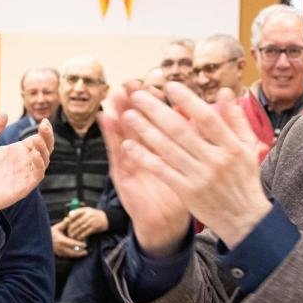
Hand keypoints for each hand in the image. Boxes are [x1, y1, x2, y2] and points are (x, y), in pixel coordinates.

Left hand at [0, 115, 53, 227]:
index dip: (44, 131)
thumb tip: (4, 114)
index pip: (37, 140)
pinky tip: (35, 155)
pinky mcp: (23, 187)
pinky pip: (37, 176)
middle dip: (48, 137)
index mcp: (16, 152)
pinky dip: (39, 165)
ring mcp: (24, 175)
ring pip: (44, 161)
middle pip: (44, 149)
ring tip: (38, 139)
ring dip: (44, 150)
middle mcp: (23, 162)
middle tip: (44, 126)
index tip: (44, 120)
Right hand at [52, 219, 87, 257]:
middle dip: (80, 252)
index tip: (85, 245)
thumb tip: (69, 218)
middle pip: (72, 251)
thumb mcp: (57, 227)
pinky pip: (66, 256)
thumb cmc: (51, 232)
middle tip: (86, 251)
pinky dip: (72, 256)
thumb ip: (64, 223)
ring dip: (77, 255)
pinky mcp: (58, 254)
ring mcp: (58, 251)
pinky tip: (77, 254)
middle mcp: (60, 247)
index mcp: (61, 240)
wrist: (42, 239)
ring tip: (83, 253)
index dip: (79, 245)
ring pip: (69, 255)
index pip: (72, 244)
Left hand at [66, 207, 108, 239]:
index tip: (66, 222)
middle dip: (72, 228)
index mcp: (86, 210)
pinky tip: (79, 238)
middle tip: (68, 232)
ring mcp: (92, 221)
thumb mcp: (87, 211)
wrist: (106, 218)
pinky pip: (87, 232)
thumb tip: (69, 215)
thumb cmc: (94, 215)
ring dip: (76, 233)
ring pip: (82, 228)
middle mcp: (89, 215)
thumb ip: (78, 212)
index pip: (76, 212)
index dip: (71, 217)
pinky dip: (82, 235)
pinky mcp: (95, 227)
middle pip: (78, 222)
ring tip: (72, 236)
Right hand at [100, 86, 188, 256]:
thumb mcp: (191, 162)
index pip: (160, 118)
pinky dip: (110, 135)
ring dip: (119, 111)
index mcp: (162, 145)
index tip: (157, 83)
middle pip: (139, 120)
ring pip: (125, 131)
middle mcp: (144, 150)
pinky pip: (115, 152)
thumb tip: (197, 112)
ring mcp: (131, 160)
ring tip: (116, 92)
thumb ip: (194, 138)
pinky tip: (105, 118)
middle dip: (135, 101)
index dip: (158, 101)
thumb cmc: (180, 191)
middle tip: (131, 81)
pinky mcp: (122, 174)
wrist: (167, 222)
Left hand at [117, 84, 270, 248]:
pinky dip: (145, 158)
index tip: (169, 86)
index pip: (206, 118)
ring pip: (168, 150)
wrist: (243, 218)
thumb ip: (236, 119)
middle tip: (138, 96)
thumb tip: (227, 91)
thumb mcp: (247, 147)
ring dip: (145, 131)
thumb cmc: (244, 179)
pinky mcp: (187, 193)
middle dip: (157, 111)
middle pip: (181, 131)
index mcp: (231, 146)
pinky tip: (130, 145)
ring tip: (128, 115)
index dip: (187, 100)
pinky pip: (162, 171)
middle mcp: (215, 160)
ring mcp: (199, 177)